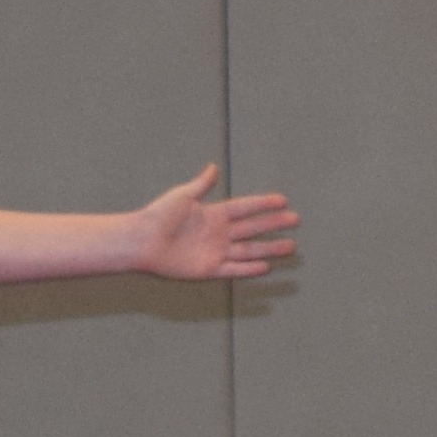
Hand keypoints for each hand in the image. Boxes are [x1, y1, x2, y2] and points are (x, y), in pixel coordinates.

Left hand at [126, 166, 300, 282]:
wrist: (141, 241)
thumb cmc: (158, 215)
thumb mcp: (182, 195)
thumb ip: (202, 184)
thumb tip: (213, 167)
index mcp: (213, 213)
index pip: (245, 208)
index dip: (264, 204)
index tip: (283, 200)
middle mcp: (218, 233)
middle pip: (253, 228)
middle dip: (274, 225)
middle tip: (296, 220)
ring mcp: (215, 252)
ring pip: (249, 250)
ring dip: (270, 248)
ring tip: (291, 247)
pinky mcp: (209, 269)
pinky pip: (234, 269)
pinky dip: (249, 269)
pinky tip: (266, 267)